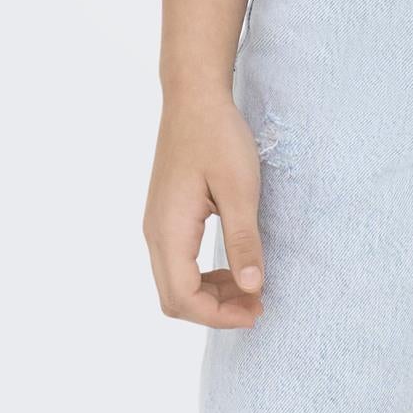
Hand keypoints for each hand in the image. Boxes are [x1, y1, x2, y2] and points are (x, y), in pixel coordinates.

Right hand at [143, 89, 266, 327]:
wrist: (193, 96)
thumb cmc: (218, 136)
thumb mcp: (240, 188)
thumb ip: (243, 240)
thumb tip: (251, 288)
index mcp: (169, 230)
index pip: (184, 298)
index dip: (219, 316)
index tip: (256, 311)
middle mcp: (155, 233)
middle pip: (174, 298)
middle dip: (215, 311)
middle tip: (256, 306)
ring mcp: (157, 223)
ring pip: (174, 282)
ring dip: (209, 294)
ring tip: (249, 289)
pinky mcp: (165, 214)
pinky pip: (177, 262)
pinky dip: (203, 275)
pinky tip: (232, 265)